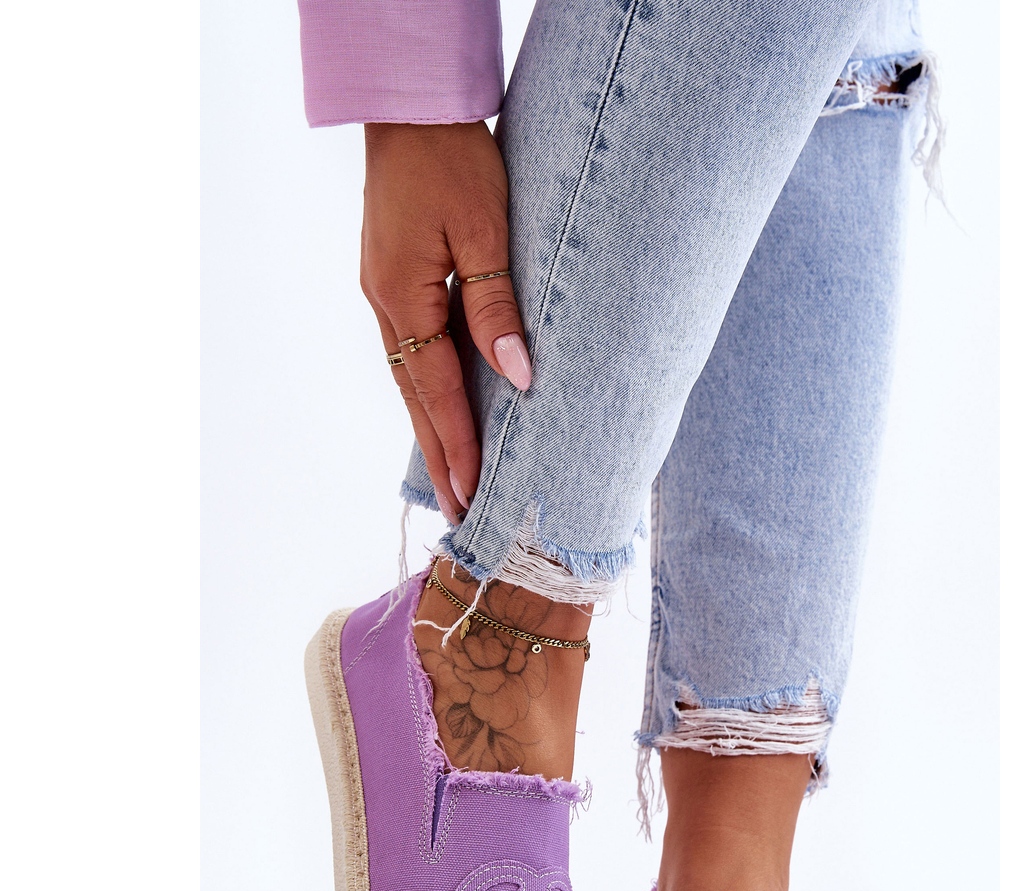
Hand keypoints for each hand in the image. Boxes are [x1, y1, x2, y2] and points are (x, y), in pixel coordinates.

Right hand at [360, 122, 531, 523]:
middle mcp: (385, 305)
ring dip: (432, 429)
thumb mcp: (484, 230)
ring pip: (411, 379)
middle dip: (440, 455)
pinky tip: (442, 412)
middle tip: (460, 508)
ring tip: (453, 476)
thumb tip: (517, 375)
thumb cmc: (452, 160)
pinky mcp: (393, 282)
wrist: (412, 108)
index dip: (457, 444)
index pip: (435, 390)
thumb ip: (496, 305)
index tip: (472, 493)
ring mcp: (383, 295)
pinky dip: (428, 392)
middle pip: (415, 398)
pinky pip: (412, 353)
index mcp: (401, 297)